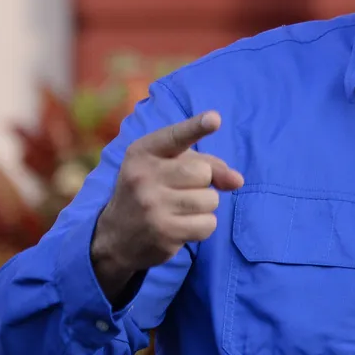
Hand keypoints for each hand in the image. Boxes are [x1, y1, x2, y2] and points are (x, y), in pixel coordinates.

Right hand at [91, 111, 243, 298]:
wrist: (116, 236)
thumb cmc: (152, 191)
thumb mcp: (170, 167)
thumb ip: (207, 164)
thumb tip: (237, 180)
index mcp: (144, 151)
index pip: (175, 136)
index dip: (197, 127)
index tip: (215, 119)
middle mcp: (144, 176)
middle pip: (203, 173)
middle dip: (203, 182)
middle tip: (182, 190)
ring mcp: (152, 205)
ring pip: (210, 199)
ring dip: (204, 206)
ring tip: (181, 209)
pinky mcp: (163, 232)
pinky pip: (208, 224)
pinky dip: (203, 226)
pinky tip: (182, 226)